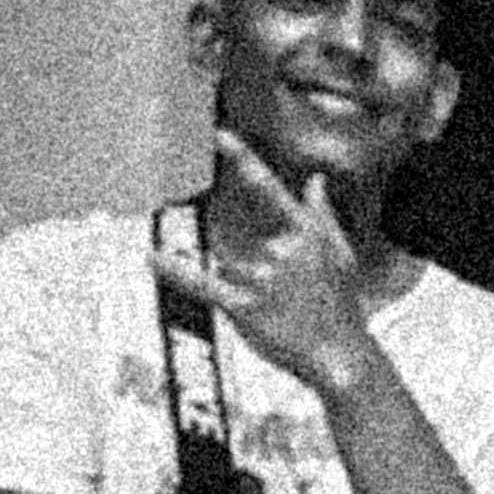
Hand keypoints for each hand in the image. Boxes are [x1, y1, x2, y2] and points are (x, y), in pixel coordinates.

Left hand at [151, 132, 378, 398]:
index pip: (270, 190)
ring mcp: (263, 280)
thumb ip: (323, 214)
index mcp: (309, 234)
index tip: (220, 135)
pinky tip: (150, 257)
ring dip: (257, 293)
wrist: (344, 359)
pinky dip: (175, 272)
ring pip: (235, 268)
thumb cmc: (344, 308)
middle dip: (273, 280)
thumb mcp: (341, 256)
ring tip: (289, 320)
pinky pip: (202, 284)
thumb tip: (314, 179)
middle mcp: (284, 251)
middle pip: (252, 247)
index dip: (244, 161)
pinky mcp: (245, 307)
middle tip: (300, 307)